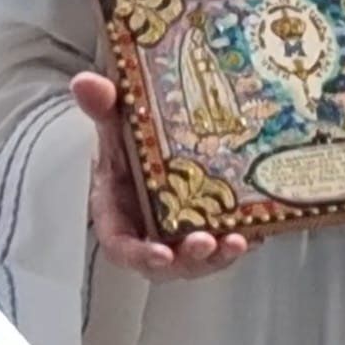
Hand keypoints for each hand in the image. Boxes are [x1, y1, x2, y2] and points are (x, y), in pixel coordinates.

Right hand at [71, 72, 253, 280]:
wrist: (153, 134)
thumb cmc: (127, 138)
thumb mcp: (115, 122)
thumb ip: (103, 107)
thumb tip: (85, 82)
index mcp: (118, 213)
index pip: (122, 245)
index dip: (140, 254)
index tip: (160, 254)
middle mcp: (148, 229)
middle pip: (165, 262)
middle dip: (187, 259)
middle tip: (206, 243)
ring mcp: (180, 232)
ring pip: (197, 259)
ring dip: (218, 257)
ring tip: (238, 241)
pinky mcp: (208, 225)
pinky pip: (223, 242)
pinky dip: (241, 240)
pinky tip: (259, 231)